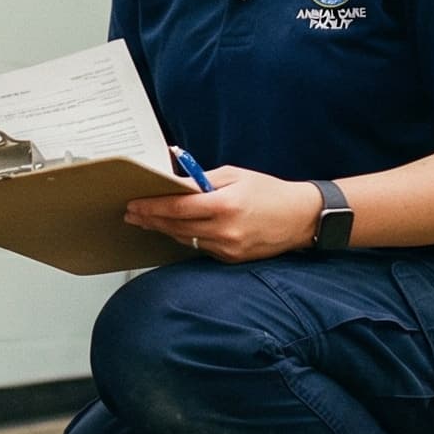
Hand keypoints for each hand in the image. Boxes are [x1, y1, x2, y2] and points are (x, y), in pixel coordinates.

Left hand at [126, 156, 321, 263]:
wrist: (301, 218)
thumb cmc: (269, 191)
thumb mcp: (235, 175)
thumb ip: (202, 179)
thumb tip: (174, 184)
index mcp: (225, 205)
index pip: (177, 209)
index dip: (152, 207)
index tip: (134, 204)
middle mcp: (225, 230)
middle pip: (176, 227)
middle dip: (151, 220)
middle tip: (132, 214)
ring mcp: (228, 248)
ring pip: (185, 239)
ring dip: (165, 230)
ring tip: (147, 220)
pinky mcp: (231, 259)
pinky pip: (200, 247)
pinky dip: (187, 237)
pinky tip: (175, 229)